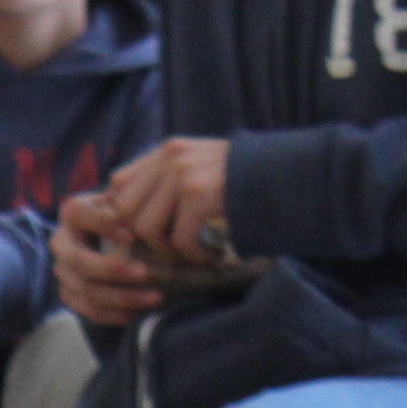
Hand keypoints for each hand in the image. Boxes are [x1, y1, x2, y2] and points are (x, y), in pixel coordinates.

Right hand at [55, 192, 163, 322]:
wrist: (112, 237)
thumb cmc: (124, 213)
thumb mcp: (126, 197)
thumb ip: (128, 191)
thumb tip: (129, 194)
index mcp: (72, 213)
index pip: (79, 215)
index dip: (104, 225)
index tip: (133, 236)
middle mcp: (61, 242)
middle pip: (79, 260)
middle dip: (112, 269)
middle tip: (144, 273)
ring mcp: (63, 271)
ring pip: (87, 290)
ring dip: (123, 298)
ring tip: (155, 297)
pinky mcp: (70, 295)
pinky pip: (90, 311)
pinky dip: (115, 315)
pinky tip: (139, 311)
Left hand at [101, 136, 235, 266]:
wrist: (286, 175)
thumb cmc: (244, 181)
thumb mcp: (201, 169)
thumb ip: (168, 183)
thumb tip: (129, 216)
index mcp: (168, 150)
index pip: (119, 184)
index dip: (125, 214)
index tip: (144, 235)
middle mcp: (171, 157)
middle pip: (126, 210)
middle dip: (143, 239)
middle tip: (169, 251)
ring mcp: (183, 174)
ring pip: (147, 228)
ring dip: (168, 251)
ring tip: (191, 255)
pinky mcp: (199, 195)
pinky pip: (179, 240)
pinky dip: (194, 257)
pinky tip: (211, 255)